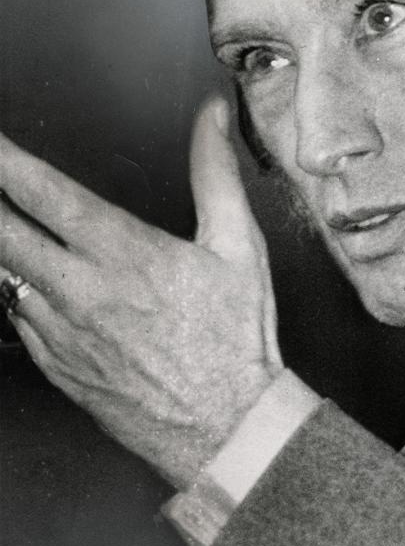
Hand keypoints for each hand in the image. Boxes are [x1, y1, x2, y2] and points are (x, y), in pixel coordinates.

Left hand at [0, 97, 283, 487]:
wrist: (228, 426)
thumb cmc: (236, 339)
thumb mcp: (240, 246)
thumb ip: (216, 174)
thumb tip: (210, 119)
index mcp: (123, 252)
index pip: (42, 191)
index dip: (5, 160)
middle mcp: (80, 289)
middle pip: (1, 232)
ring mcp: (61, 331)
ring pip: (3, 276)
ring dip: (2, 247)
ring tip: (6, 228)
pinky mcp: (56, 366)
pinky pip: (18, 319)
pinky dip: (17, 293)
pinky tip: (30, 284)